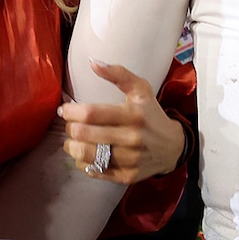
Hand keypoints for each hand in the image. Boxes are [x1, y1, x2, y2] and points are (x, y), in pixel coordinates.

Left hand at [60, 60, 185, 182]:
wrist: (173, 147)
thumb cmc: (152, 114)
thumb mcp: (141, 89)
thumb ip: (118, 74)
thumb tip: (92, 62)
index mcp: (134, 114)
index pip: (92, 113)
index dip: (71, 111)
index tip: (64, 109)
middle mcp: (132, 138)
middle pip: (84, 134)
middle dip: (70, 128)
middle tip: (70, 125)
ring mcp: (129, 159)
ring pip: (85, 155)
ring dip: (71, 146)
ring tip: (73, 140)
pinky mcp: (126, 176)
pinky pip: (94, 170)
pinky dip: (83, 162)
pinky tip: (86, 153)